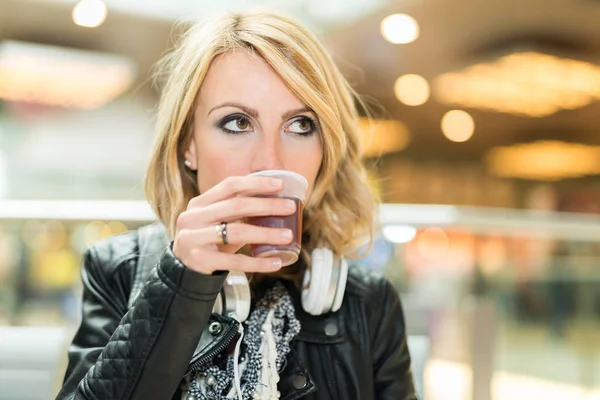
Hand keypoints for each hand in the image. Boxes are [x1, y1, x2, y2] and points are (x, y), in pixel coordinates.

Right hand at [172, 176, 296, 274]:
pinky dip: (258, 263)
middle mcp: (194, 217)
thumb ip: (236, 210)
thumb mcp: (216, 220)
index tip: (280, 185)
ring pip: (237, 233)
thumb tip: (277, 200)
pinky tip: (276, 262)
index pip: (229, 186)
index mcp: (199, 203)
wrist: (182, 269)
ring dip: (267, 234)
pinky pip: (235, 261)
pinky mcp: (201, 260)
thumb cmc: (207, 240)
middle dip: (267, 205)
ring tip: (288, 236)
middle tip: (290, 207)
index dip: (256, 183)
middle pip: (236, 206)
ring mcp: (195, 238)